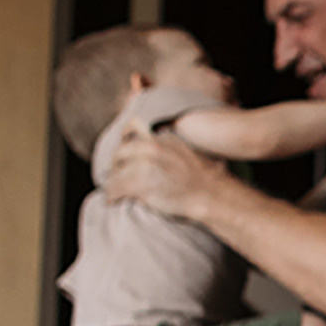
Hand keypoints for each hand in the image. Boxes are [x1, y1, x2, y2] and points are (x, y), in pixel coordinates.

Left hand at [103, 119, 228, 219]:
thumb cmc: (205, 181)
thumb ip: (169, 148)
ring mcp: (145, 164)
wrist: (212, 197)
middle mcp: (152, 147)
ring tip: (115, 191)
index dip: (123, 139)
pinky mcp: (140, 182)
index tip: (122, 153)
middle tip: (117, 176)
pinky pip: (115, 187)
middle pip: (120, 152)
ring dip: (113, 182)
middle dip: (116, 165)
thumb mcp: (188, 153)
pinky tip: (115, 200)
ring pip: (115, 172)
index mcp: (163, 138)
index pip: (131, 126)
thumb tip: (156, 148)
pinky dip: (112, 195)